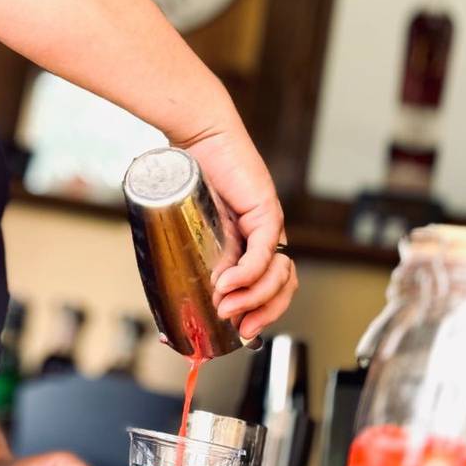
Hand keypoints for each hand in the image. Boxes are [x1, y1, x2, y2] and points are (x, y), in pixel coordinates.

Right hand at [182, 126, 297, 339]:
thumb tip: (182, 288)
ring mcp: (268, 222)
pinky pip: (263, 251)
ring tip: (226, 304)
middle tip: (238, 327)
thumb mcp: (190, 221)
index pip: (270, 285)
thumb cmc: (189, 170)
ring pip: (278, 273)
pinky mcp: (264, 210)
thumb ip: (193, 248)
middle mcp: (265, 234)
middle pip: (283, 285)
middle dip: (263, 312)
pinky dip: (248, 273)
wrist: (197, 134)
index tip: (238, 330)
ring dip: (253, 297)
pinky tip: (227, 284)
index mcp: (250, 240)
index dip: (261, 311)